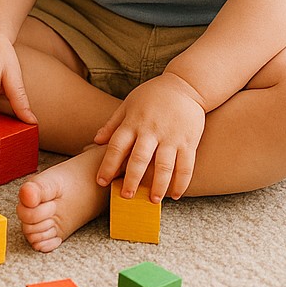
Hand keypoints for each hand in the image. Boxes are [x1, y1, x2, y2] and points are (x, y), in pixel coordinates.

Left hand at [94, 71, 206, 200]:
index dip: (108, 165)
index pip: (117, 146)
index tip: (101, 181)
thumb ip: (113, 123)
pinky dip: (181, 182)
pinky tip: (175, 195)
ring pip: (164, 166)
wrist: (185, 85)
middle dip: (131, 180)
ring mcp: (171, 137)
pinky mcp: (189, 141)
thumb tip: (96, 140)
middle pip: (139, 159)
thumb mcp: (129, 103)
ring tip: (153, 200)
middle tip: (126, 197)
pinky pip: (186, 166)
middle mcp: (151, 130)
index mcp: (134, 121)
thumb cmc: (153, 95)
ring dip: (158, 186)